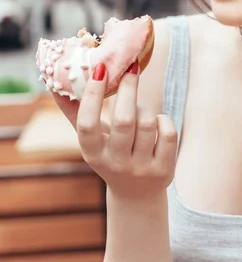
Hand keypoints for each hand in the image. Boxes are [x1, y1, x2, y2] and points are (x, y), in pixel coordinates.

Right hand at [52, 62, 177, 200]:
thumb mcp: (92, 140)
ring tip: (140, 108)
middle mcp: (116, 163)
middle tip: (131, 67)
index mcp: (93, 154)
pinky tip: (157, 123)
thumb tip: (53, 83)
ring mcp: (141, 168)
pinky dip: (163, 120)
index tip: (100, 68)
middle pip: (125, 121)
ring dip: (145, 108)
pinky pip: (168, 133)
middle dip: (129, 88)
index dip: (93, 96)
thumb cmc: (110, 154)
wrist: (136, 194)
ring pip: (148, 123)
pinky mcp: (164, 169)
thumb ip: (74, 113)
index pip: (87, 125)